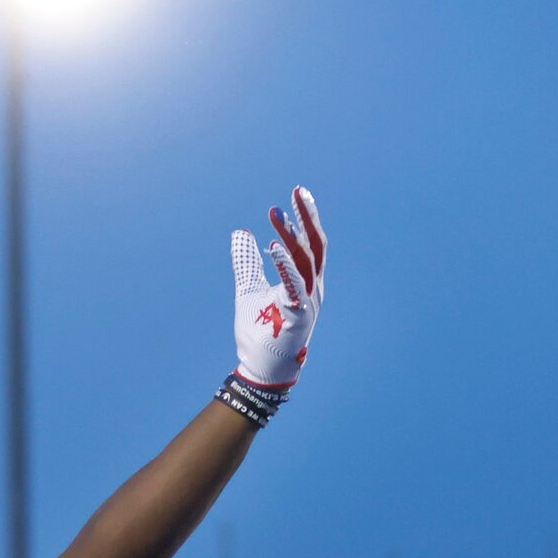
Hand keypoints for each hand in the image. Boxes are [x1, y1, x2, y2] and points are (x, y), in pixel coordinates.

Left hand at [231, 186, 325, 391]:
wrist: (260, 366)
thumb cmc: (259, 331)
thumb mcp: (249, 287)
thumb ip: (247, 262)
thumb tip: (241, 232)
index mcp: (305, 282)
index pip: (311, 243)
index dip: (305, 218)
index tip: (295, 194)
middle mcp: (312, 289)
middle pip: (316, 246)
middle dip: (307, 217)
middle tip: (296, 191)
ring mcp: (308, 302)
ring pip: (305, 260)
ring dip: (290, 235)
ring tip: (275, 214)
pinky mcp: (298, 315)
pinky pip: (294, 285)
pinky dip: (284, 264)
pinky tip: (272, 245)